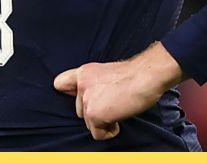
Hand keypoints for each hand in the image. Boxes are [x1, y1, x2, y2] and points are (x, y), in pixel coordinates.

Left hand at [52, 42, 186, 140]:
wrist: (146, 76)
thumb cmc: (135, 75)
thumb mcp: (107, 72)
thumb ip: (94, 83)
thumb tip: (96, 97)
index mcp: (84, 73)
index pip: (60, 84)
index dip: (69, 95)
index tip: (86, 99)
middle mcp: (82, 85)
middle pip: (79, 110)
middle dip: (95, 112)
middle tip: (113, 105)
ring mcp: (86, 100)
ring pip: (89, 122)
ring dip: (103, 121)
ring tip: (119, 110)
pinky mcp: (94, 114)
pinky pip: (97, 134)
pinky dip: (109, 131)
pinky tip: (119, 120)